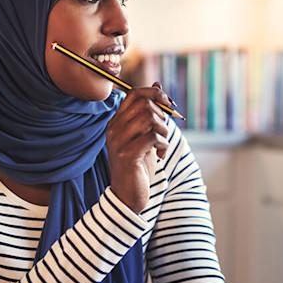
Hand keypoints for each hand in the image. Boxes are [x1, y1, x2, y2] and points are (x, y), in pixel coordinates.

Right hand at [106, 83, 170, 213]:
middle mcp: (114, 129)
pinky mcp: (127, 155)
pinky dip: (163, 145)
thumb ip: (149, 113)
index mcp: (116, 122)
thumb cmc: (138, 166)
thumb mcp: (144, 136)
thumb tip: (158, 85)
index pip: (134, 94)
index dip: (155, 94)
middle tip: (164, 134)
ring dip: (164, 131)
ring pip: (149, 118)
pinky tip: (160, 155)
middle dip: (162, 116)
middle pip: (144, 104)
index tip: (168, 105)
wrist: (127, 196)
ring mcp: (118, 142)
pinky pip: (152, 137)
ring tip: (162, 145)